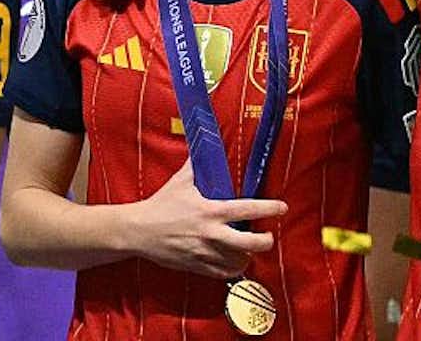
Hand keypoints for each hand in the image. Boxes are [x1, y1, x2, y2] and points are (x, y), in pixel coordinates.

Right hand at [124, 162, 284, 278]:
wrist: (138, 230)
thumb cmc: (160, 205)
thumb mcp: (179, 182)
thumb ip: (196, 167)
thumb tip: (203, 147)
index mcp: (210, 210)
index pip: (248, 208)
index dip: (270, 208)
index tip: (282, 207)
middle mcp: (211, 233)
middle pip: (252, 244)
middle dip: (266, 241)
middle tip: (268, 236)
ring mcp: (206, 252)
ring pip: (240, 261)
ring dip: (248, 255)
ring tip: (248, 249)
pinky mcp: (198, 265)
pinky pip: (225, 273)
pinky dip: (233, 268)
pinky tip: (233, 260)